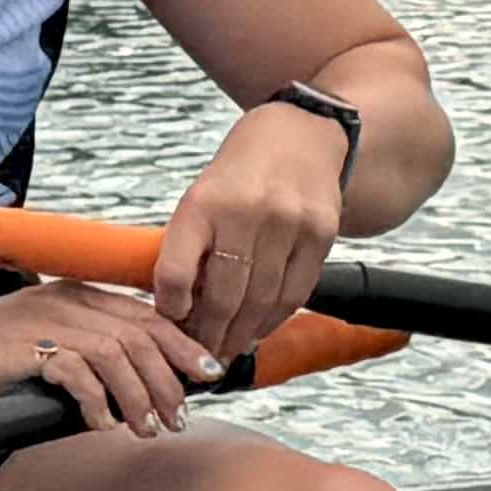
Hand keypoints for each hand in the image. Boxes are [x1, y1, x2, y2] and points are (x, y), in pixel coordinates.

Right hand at [0, 281, 209, 437]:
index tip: (207, 375)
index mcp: (75, 295)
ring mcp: (43, 321)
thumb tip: (134, 388)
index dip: (183, 344)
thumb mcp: (41, 346)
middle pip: (141, 333)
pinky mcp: (22, 346)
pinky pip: (77, 371)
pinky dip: (97, 401)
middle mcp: (65, 301)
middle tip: (178, 415)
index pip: (147, 314)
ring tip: (147, 428)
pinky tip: (101, 423)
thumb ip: (84, 355)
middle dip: (169, 378)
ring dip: (139, 395)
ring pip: (117, 353)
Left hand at [151, 101, 351, 363]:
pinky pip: (295, 292)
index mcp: (202, 203)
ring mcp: (288, 223)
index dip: (169, 309)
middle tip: (198, 356)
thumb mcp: (200, 198)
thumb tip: (175, 311)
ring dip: (240, 335)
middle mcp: (246, 213)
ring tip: (225, 351)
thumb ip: (188, 248)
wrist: (300, 134)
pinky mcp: (322, 234)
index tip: (169, 325)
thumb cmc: (238, 175)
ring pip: (261, 301)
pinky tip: (258, 331)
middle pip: (223, 297)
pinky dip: (273, 319)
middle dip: (208, 335)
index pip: (175, 273)